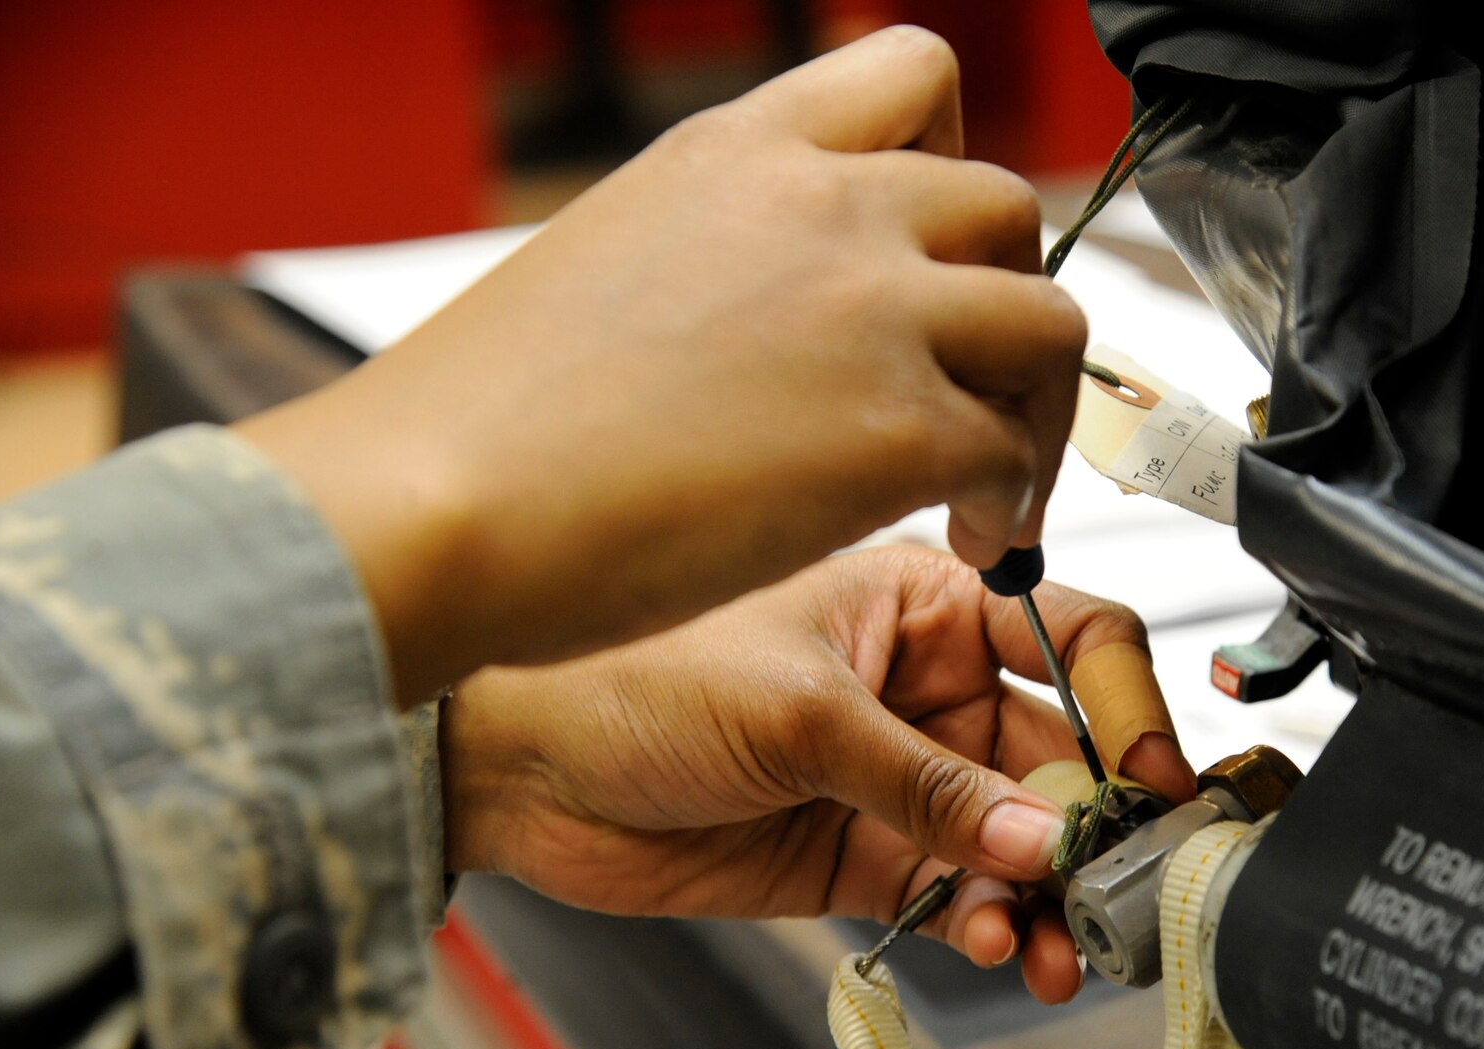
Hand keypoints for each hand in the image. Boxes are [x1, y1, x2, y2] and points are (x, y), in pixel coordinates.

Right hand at [241, 27, 1085, 701]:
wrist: (431, 503)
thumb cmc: (483, 417)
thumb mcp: (613, 259)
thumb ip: (725, 254)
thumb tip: (776, 318)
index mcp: (741, 151)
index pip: (914, 76)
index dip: (952, 160)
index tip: (932, 251)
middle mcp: (822, 208)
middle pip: (1008, 207)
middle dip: (1009, 300)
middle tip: (978, 385)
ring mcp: (869, 312)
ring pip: (1051, 323)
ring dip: (1040, 406)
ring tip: (994, 481)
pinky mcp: (892, 431)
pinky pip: (1012, 450)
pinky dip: (1013, 500)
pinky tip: (966, 537)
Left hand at [439, 547, 1194, 1002]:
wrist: (513, 765)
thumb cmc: (623, 671)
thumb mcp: (797, 709)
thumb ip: (929, 782)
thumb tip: (1041, 832)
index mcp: (917, 598)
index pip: (1068, 637)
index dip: (1125, 704)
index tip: (1153, 777)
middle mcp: (918, 680)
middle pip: (1058, 751)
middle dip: (1095, 823)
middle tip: (1118, 884)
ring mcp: (892, 770)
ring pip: (1013, 835)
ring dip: (1047, 891)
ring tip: (1056, 942)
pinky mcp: (858, 850)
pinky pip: (954, 891)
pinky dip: (985, 922)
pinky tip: (991, 940)